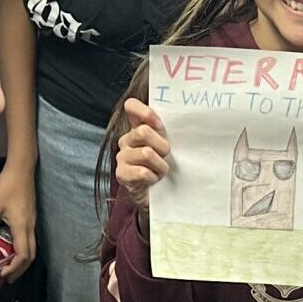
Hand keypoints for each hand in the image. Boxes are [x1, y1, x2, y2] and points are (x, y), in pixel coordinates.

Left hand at [0, 168, 38, 280]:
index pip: (23, 255)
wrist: (22, 169)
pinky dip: (21, 248)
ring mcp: (32, 222)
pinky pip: (28, 239)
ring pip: (31, 247)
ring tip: (7, 265)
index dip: (14, 268)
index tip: (2, 273)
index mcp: (22, 227)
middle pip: (31, 255)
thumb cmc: (10, 185)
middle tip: (6, 276)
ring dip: (21, 259)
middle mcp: (30, 227)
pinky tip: (9, 246)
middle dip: (20, 269)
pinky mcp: (30, 217)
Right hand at [112, 99, 171, 216]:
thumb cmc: (166, 167)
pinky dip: (153, 177)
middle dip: (161, 146)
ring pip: (146, 153)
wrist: (161, 195)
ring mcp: (122, 156)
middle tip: (166, 157)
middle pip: (143, 131)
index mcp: (137, 127)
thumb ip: (166, 130)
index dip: (146, 113)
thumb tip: (181, 118)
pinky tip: (153, 180)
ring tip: (161, 172)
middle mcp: (127, 139)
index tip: (160, 126)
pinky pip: (142, 171)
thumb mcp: (168, 145)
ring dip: (160, 165)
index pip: (132, 106)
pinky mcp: (121, 174)